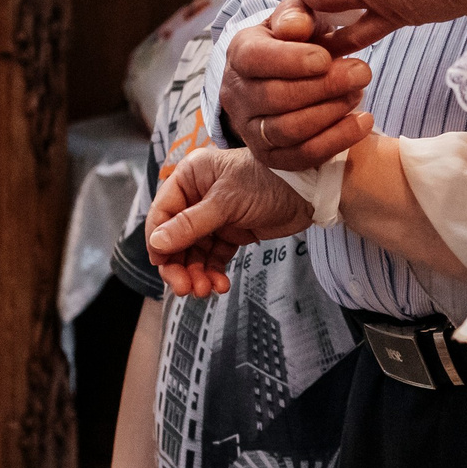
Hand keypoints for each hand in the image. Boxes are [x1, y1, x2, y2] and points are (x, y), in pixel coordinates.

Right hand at [146, 145, 313, 295]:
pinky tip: (219, 284)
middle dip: (179, 265)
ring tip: (205, 290)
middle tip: (185, 288)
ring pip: (194, 251)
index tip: (161, 265)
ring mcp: (214, 215)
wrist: (309, 190)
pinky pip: (214, 256)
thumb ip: (191, 225)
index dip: (158, 241)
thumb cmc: (268, 181)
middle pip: (175, 237)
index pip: (162, 213)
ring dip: (196, 273)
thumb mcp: (226, 202)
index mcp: (190, 177)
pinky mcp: (232, 231)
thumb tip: (157, 243)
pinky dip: (214, 271)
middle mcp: (198, 195)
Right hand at [223, 0, 375, 171]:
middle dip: (323, 87)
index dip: (290, 61)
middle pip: (274, 98)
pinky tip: (362, 122)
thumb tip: (296, 28)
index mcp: (239, 54)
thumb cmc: (298, 41)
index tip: (325, 58)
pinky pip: (301, 155)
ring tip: (358, 93)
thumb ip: (297, 15)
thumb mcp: (297, 18)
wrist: (291, 75)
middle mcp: (237, 94)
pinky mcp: (270, 156)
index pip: (254, 59)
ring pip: (286, 130)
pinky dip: (336, 141)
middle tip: (361, 73)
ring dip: (330, 113)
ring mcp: (250, 129)